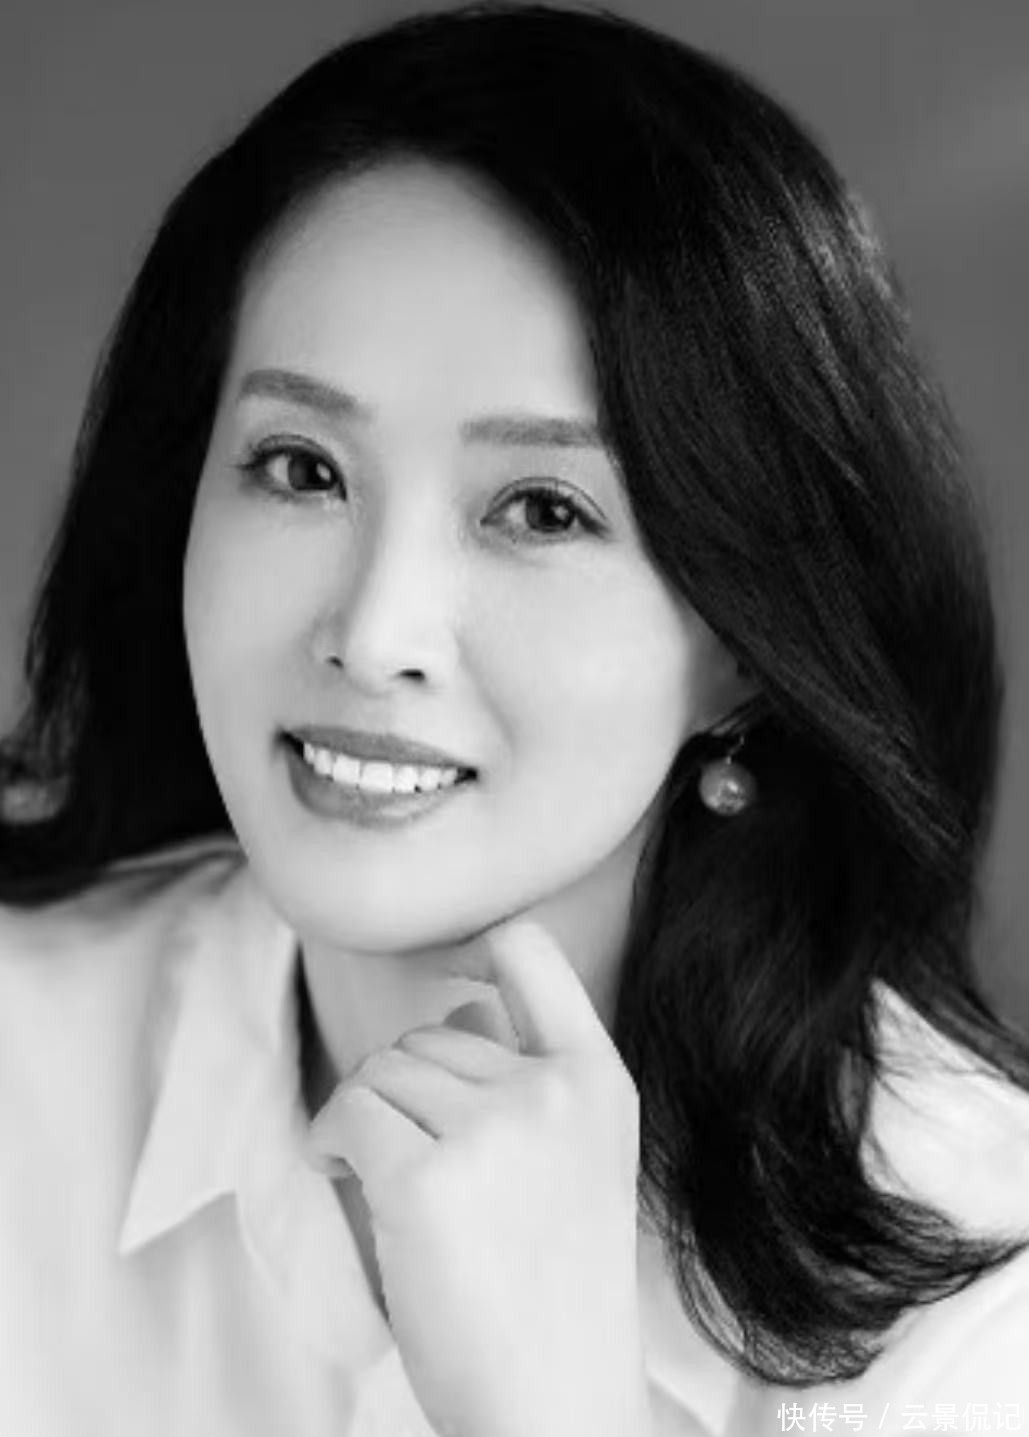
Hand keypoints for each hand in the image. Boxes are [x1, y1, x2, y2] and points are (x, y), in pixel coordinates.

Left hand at [307, 919, 651, 1436]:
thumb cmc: (555, 1289)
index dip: (477, 944)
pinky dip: (328, 1140)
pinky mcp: (423, 1179)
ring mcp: (491, 1130)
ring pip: (381, 1071)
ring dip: (363, 1117)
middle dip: (403, 1089)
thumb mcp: (578, 1161)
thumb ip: (527, 1075)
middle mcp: (551, 1091)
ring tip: (383, 1178)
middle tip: (413, 1160)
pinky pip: (346, 1112)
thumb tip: (460, 1006)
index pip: (532, 951)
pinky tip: (341, 1174)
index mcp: (598, 1081)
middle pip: (427, 1033)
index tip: (448, 970)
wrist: (555, 1403)